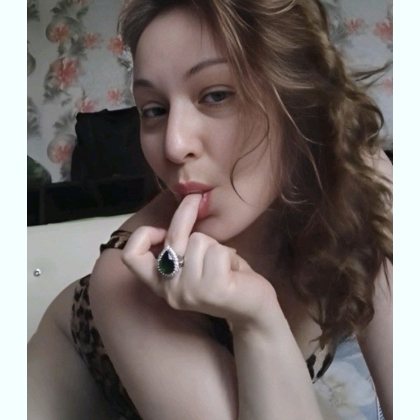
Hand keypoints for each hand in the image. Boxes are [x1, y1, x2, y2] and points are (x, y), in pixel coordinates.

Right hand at [122, 194, 277, 327]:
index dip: (142, 236)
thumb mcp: (195, 260)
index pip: (131, 257)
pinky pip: (217, 250)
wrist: (253, 309)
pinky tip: (233, 272)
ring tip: (223, 263)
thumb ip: (183, 244)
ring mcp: (190, 291)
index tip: (162, 230)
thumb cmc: (224, 278)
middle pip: (172, 238)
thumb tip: (184, 207)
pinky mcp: (212, 289)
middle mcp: (171, 290)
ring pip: (199, 240)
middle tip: (195, 199)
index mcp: (162, 284)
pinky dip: (228, 254)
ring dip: (215, 246)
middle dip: (185, 212)